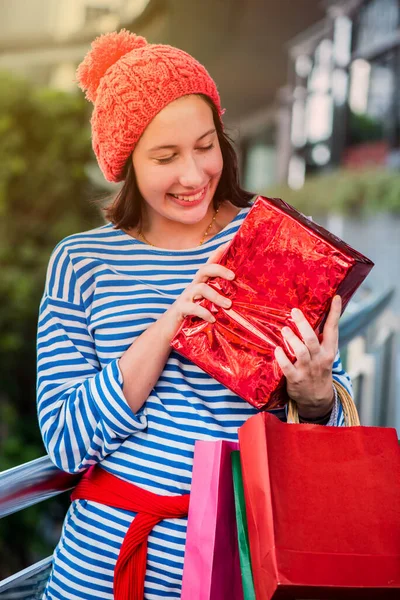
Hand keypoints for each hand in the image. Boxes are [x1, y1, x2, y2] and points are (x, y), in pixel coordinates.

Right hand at [160, 242, 233, 339]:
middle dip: (219, 269)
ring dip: (216, 296)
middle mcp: (193, 287)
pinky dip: (204, 312)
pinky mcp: (181, 309)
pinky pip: (193, 308)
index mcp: (200, 284)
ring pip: (201, 288)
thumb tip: (238, 300)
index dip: (218, 252)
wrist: (168, 329)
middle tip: (233, 276)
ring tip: (229, 305)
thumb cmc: (191, 316)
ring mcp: (186, 297)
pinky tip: (213, 319)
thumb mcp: (205, 304)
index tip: (229, 242)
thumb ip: (217, 299)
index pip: (210, 264)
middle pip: (204, 270)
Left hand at [274, 295, 341, 418]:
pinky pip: (287, 367)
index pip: (333, 329)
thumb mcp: (325, 355)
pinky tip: (276, 350)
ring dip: (292, 339)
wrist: (317, 400)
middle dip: (303, 325)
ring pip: (301, 352)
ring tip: (284, 329)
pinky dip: (282, 358)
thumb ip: (321, 339)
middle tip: (294, 312)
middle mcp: (319, 359)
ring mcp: (307, 369)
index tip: (335, 298)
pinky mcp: (295, 379)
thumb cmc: (318, 370)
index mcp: (328, 351)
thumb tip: (315, 315)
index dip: (335, 313)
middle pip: (312, 339)